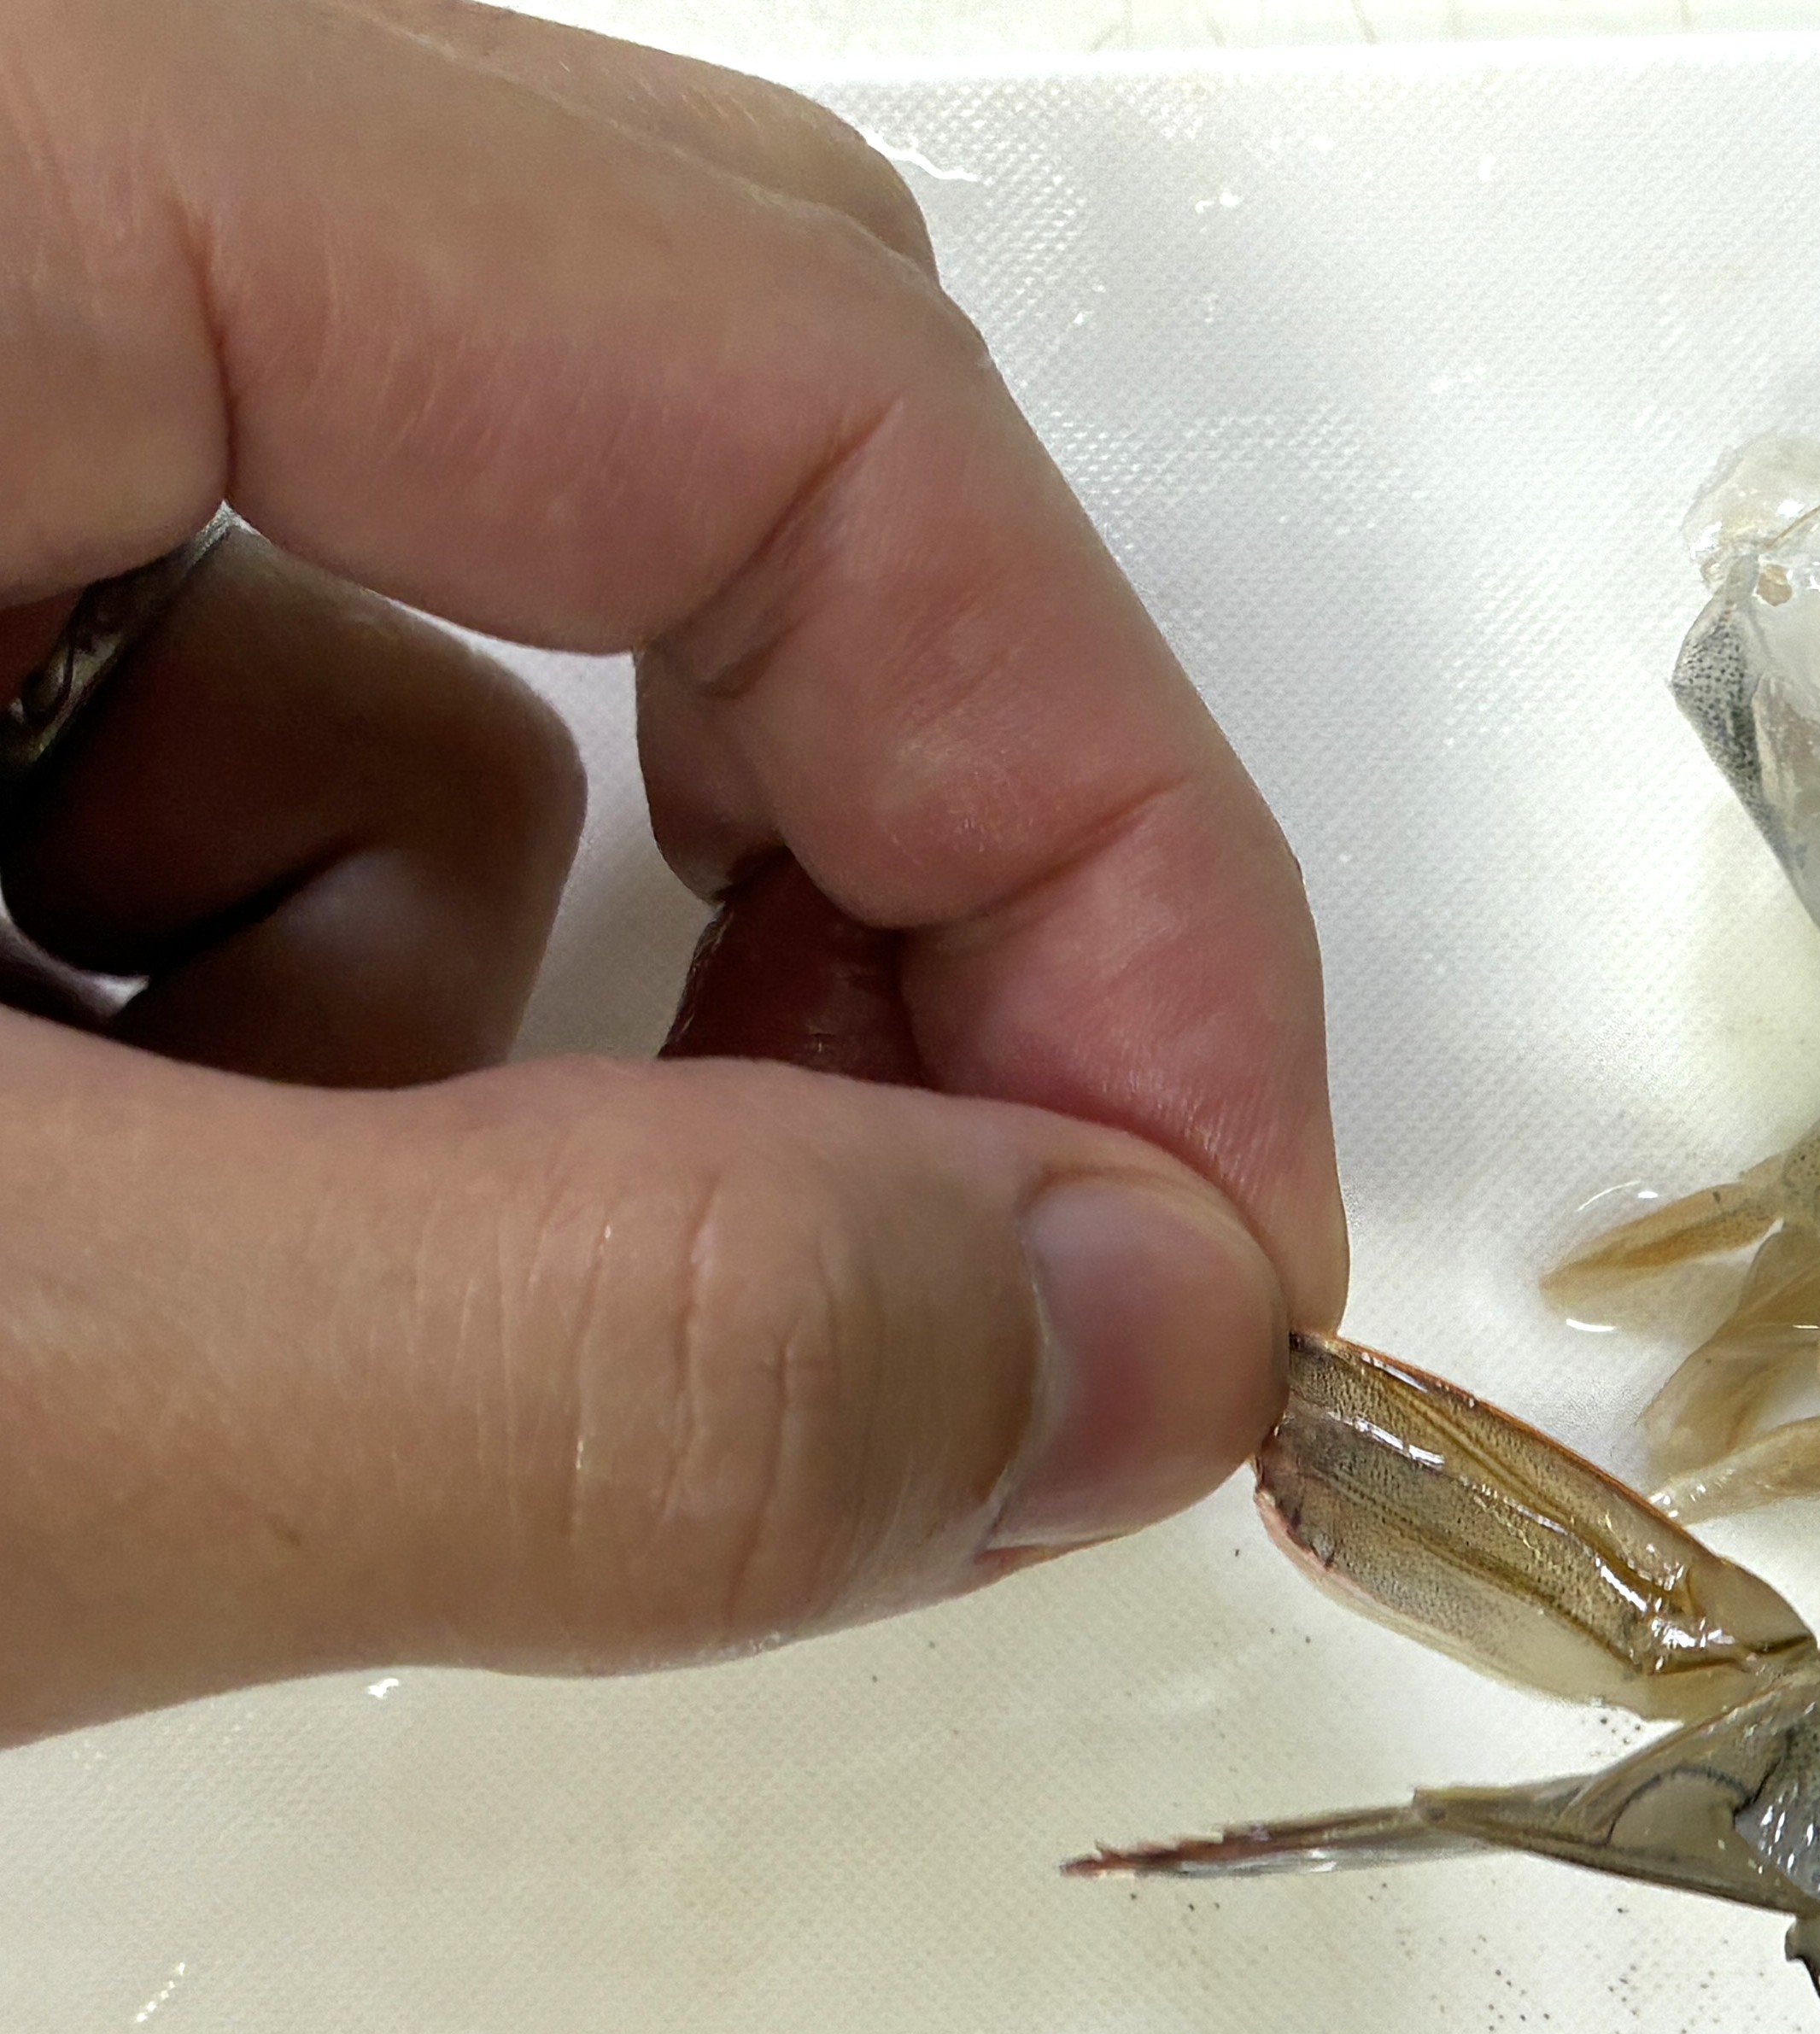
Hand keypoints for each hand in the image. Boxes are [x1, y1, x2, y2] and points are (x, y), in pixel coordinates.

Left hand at [0, 0, 1345, 1746]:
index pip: (798, 376)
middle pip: (692, 413)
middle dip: (886, 898)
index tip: (1200, 1310)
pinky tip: (89, 1235)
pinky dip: (258, 1014)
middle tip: (930, 1301)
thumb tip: (1145, 1345)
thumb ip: (577, 1364)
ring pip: (440, 614)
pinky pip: (186, 705)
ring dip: (497, 1025)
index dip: (1116, 851)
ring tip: (279, 1337)